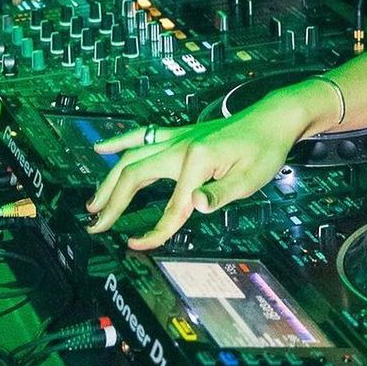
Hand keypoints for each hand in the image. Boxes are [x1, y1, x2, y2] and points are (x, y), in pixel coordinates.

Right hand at [85, 87, 319, 249]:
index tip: (137, 247)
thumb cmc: (265, 149)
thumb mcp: (251, 177)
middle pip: (135, 175)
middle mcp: (181, 145)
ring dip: (109, 179)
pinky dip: (121, 141)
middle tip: (95, 226)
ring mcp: (178, 137)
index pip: (172, 206)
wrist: (273, 118)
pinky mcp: (181, 134)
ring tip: (93, 204)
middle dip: (113, 202)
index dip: (155, 231)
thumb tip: (195, 206)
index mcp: (197, 160)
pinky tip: (102, 147)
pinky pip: (143, 136)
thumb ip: (220, 193)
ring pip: (132, 156)